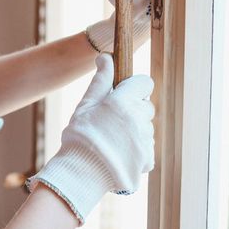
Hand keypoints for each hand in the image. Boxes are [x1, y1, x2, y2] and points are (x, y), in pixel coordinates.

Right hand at [26, 54, 154, 224]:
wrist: (81, 172)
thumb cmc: (80, 134)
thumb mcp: (86, 104)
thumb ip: (101, 80)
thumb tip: (106, 56)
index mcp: (124, 102)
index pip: (144, 83)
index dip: (134, 87)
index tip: (122, 94)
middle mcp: (139, 119)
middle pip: (146, 106)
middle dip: (133, 109)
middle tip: (111, 120)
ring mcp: (145, 140)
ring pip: (146, 127)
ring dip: (134, 129)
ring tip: (112, 139)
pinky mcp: (148, 158)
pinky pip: (146, 146)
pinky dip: (135, 148)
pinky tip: (118, 152)